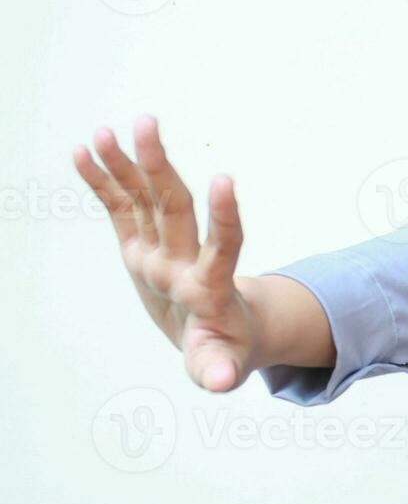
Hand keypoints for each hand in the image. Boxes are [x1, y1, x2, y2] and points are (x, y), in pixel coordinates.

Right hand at [73, 114, 260, 392]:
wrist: (223, 334)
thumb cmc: (224, 350)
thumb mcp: (220, 365)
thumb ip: (218, 370)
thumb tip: (221, 381)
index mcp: (207, 287)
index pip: (223, 245)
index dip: (225, 216)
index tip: (224, 180)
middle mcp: (184, 259)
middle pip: (173, 206)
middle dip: (159, 167)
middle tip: (147, 123)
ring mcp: (161, 249)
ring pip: (145, 199)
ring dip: (128, 164)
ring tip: (106, 130)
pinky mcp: (141, 247)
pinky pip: (122, 209)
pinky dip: (105, 183)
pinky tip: (84, 151)